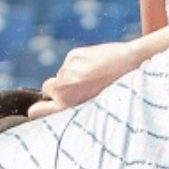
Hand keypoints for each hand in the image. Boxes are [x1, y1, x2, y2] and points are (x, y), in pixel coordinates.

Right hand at [28, 41, 142, 117]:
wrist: (131, 64)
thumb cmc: (116, 92)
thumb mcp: (93, 109)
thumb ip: (72, 108)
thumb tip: (50, 111)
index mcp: (67, 107)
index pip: (36, 111)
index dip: (36, 110)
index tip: (39, 110)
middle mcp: (62, 89)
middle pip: (47, 89)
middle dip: (56, 89)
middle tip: (76, 90)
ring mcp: (67, 71)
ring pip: (61, 74)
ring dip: (72, 76)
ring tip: (94, 78)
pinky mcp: (73, 56)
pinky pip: (71, 62)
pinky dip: (80, 64)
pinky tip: (97, 66)